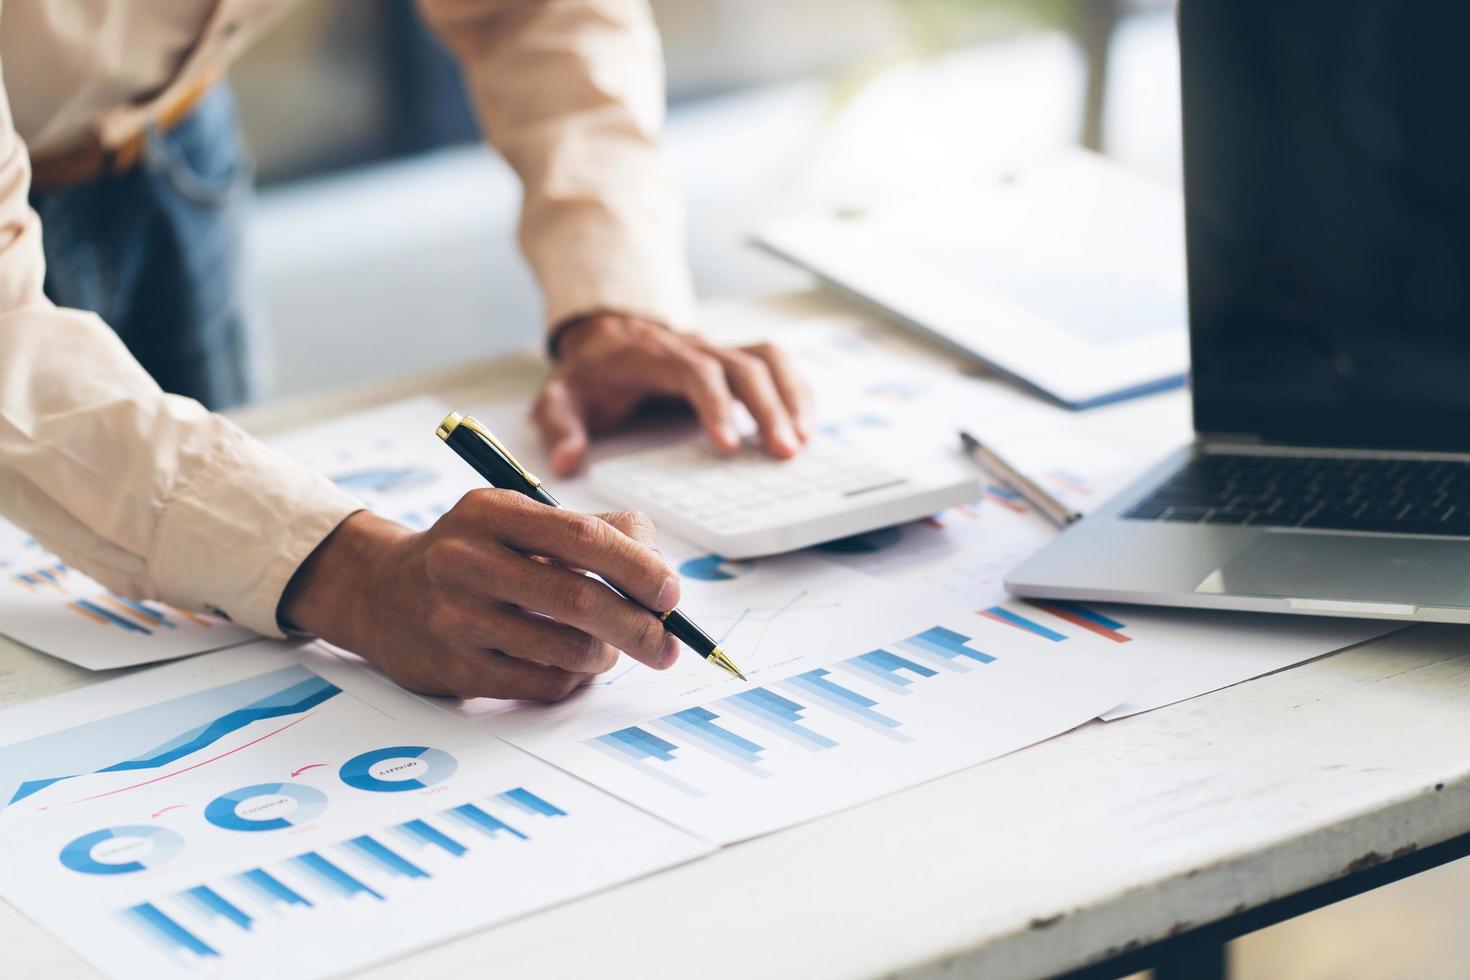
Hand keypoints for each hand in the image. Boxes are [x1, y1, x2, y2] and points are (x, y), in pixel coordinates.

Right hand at [278, 493, 680, 701]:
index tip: (671, 594)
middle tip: (668, 645)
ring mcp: (456, 619)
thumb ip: (592, 530)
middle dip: (639, 627)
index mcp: (492, 512)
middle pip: (578, 600)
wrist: (380, 593)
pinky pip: (542, 684)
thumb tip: (657, 567)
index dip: (637, 568)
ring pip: (565, 650)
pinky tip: (570, 667)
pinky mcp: (455, 669)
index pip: (582, 537)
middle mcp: (466, 561)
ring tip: (606, 649)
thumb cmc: (474, 554)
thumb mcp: (519, 519)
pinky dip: (572, 680)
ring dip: (604, 656)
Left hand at [533, 314, 815, 475]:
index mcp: (655, 356)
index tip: (728, 444)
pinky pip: (776, 364)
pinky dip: (797, 389)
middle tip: (784, 453)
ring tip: (804, 440)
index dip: (716, 405)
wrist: (606, 337)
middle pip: (744, 367)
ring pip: (768, 360)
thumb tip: (567, 460)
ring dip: (792, 396)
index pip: (696, 372)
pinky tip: (807, 424)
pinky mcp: (733, 361)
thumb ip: (559, 427)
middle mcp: (695, 348)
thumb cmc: (590, 375)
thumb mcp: (560, 398)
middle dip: (768, 409)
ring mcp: (718, 351)